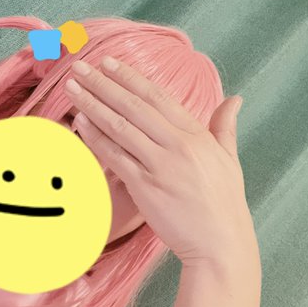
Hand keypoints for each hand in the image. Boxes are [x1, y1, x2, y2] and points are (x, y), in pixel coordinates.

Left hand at [64, 56, 257, 266]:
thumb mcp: (230, 159)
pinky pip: (115, 156)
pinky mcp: (145, 187)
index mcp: (196, 134)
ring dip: (93, 105)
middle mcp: (177, 144)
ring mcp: (160, 165)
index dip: (130, 78)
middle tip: (79, 67)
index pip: (157, 97)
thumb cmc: (225, 203)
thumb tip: (236, 98)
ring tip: (72, 88)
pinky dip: (96, 138)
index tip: (108, 62)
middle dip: (103, 83)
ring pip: (120, 127)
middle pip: (133, 106)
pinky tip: (80, 123)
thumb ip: (225, 126)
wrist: (220, 244)